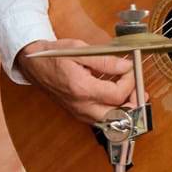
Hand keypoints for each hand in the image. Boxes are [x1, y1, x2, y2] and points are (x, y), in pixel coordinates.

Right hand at [15, 39, 136, 126]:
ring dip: (125, 109)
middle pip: (118, 116)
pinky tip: (116, 95)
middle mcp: (81, 106)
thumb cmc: (54, 55)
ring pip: (111, 121)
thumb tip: (126, 66)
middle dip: (133, 103)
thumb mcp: (80, 50)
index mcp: (81, 89)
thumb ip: (105, 60)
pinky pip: (102, 118)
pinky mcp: (78, 114)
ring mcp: (79, 113)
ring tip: (130, 92)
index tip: (130, 69)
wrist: (33, 65)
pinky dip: (114, 110)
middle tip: (138, 88)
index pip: (117, 94)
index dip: (130, 82)